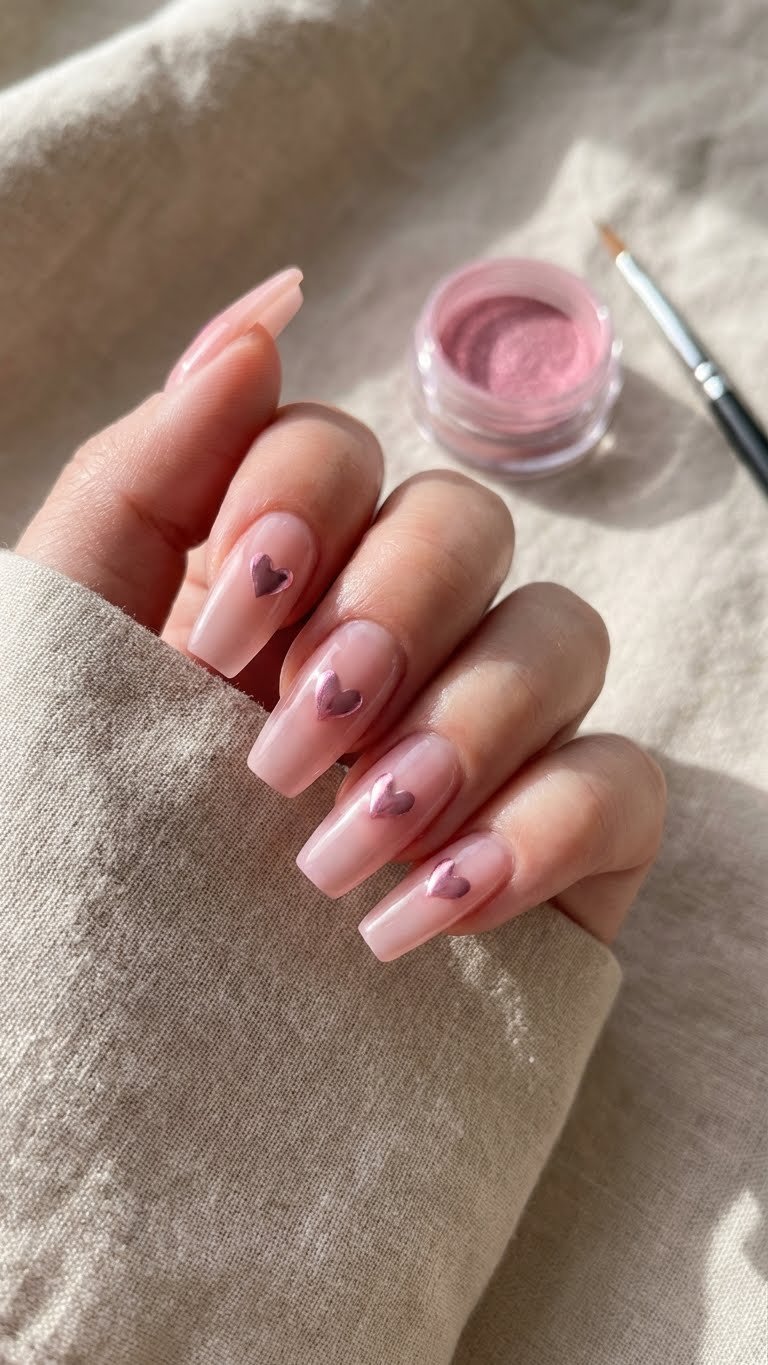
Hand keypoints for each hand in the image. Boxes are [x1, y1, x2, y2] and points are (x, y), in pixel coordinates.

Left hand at [16, 271, 665, 960]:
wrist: (128, 1071)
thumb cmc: (87, 854)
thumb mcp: (72, 652)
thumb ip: (144, 473)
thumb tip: (261, 316)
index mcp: (274, 583)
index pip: (337, 447)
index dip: (295, 508)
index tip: (214, 641)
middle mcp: (393, 637)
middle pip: (462, 522)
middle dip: (381, 621)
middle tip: (277, 755)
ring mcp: (491, 736)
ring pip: (562, 632)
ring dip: (457, 732)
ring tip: (334, 854)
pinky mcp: (565, 841)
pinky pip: (625, 779)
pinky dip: (540, 829)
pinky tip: (432, 907)